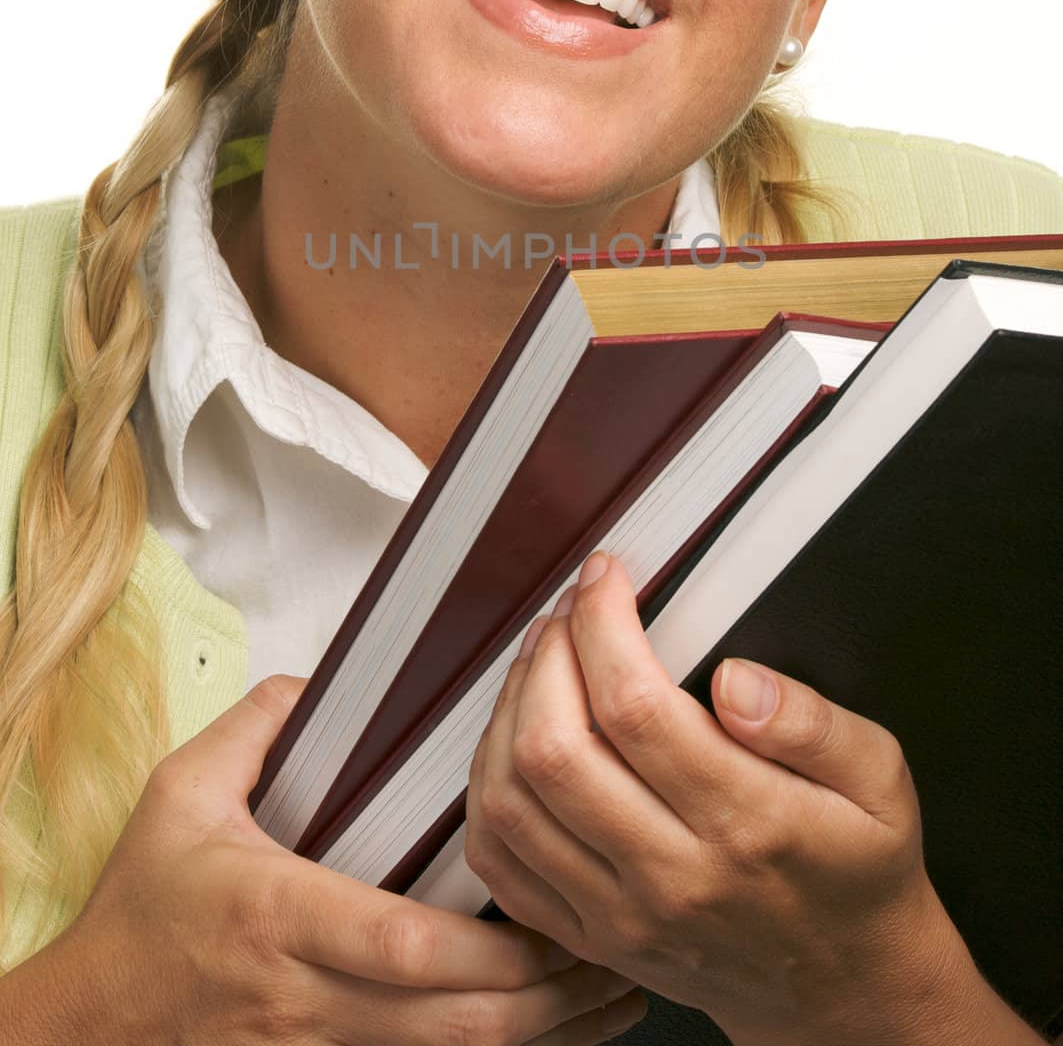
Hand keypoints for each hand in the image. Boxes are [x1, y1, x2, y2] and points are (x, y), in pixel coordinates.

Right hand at [3, 675, 647, 1044]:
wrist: (88, 1030)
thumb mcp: (180, 797)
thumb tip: (320, 685)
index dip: (490, 945)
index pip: (400, 944)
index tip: (557, 913)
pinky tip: (543, 1033)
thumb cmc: (139, 919)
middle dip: (549, 999)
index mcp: (278, 916)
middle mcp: (308, 997)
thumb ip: (256, 729)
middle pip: (452, 1021)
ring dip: (540, 1036)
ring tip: (609, 997)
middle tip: (620, 952)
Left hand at [465, 552, 975, 1045]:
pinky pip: (501, 861)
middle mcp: (671, 874)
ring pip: (513, 800)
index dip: (602, 623)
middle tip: (569, 613)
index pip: (635, 705)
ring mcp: (620, 914)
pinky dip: (488, 787)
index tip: (605, 579)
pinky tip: (516, 738)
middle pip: (554, 748)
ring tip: (542, 662)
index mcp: (746, 823)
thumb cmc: (858, 871)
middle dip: (547, 654)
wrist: (843, 988)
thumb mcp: (879, 780)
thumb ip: (814, 722)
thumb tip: (737, 680)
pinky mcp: (589, 937)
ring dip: (509, 709)